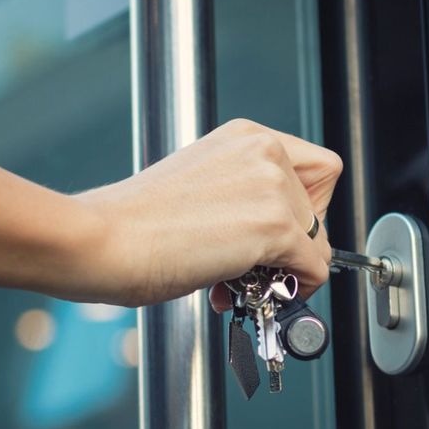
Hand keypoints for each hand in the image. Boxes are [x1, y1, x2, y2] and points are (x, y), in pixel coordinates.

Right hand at [79, 119, 341, 307]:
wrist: (106, 241)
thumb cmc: (134, 223)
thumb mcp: (201, 189)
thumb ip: (243, 200)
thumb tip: (274, 238)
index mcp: (245, 137)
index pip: (315, 169)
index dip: (304, 207)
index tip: (281, 233)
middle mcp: (263, 151)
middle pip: (322, 206)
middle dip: (294, 244)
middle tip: (258, 265)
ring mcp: (272, 186)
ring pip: (319, 241)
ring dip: (287, 270)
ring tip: (239, 282)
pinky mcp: (274, 225)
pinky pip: (314, 268)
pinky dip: (293, 289)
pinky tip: (247, 290)